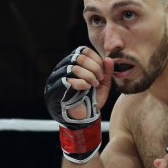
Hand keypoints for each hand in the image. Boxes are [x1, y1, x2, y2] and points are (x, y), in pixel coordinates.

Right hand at [45, 46, 111, 162]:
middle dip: (94, 68)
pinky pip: (70, 79)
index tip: (102, 73)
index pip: (84, 51)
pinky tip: (86, 89)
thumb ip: (107, 71)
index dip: (96, 59)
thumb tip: (108, 59)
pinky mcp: (59, 88)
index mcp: (78, 64)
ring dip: (89, 75)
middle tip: (98, 79)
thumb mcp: (104, 85)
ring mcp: (61, 77)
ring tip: (93, 85)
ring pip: (75, 66)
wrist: (85, 117)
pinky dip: (82, 83)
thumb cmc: (92, 99)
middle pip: (80, 57)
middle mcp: (67, 67)